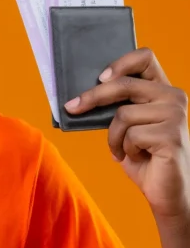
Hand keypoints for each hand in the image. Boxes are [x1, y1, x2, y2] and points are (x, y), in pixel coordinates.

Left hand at [65, 48, 189, 218]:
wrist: (165, 189)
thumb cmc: (143, 156)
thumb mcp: (126, 126)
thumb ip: (115, 106)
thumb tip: (78, 97)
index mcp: (162, 90)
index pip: (145, 58)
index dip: (121, 62)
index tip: (100, 77)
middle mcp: (173, 97)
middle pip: (124, 85)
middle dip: (93, 97)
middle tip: (72, 107)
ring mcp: (176, 115)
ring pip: (122, 114)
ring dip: (114, 136)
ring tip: (124, 149)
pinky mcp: (171, 135)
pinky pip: (130, 135)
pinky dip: (123, 149)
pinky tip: (137, 157)